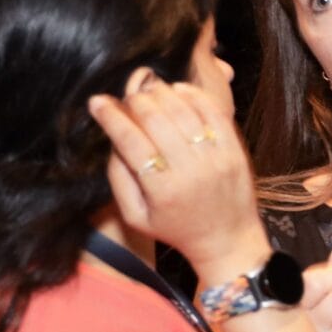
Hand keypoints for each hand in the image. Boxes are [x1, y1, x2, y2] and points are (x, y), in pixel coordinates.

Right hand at [85, 77, 266, 279]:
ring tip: (149, 92)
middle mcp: (191, 170)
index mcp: (163, 190)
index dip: (110, 116)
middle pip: (156, 118)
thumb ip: (119, 179)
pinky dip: (193, 94)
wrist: (227, 239)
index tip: (97, 101)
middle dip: (135, 101)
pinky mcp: (234, 149)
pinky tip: (177, 91)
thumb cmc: (175, 228)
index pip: (130, 141)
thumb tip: (113, 138)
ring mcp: (216, 157)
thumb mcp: (136, 216)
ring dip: (161, 93)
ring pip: (183, 110)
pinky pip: (213, 111)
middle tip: (127, 99)